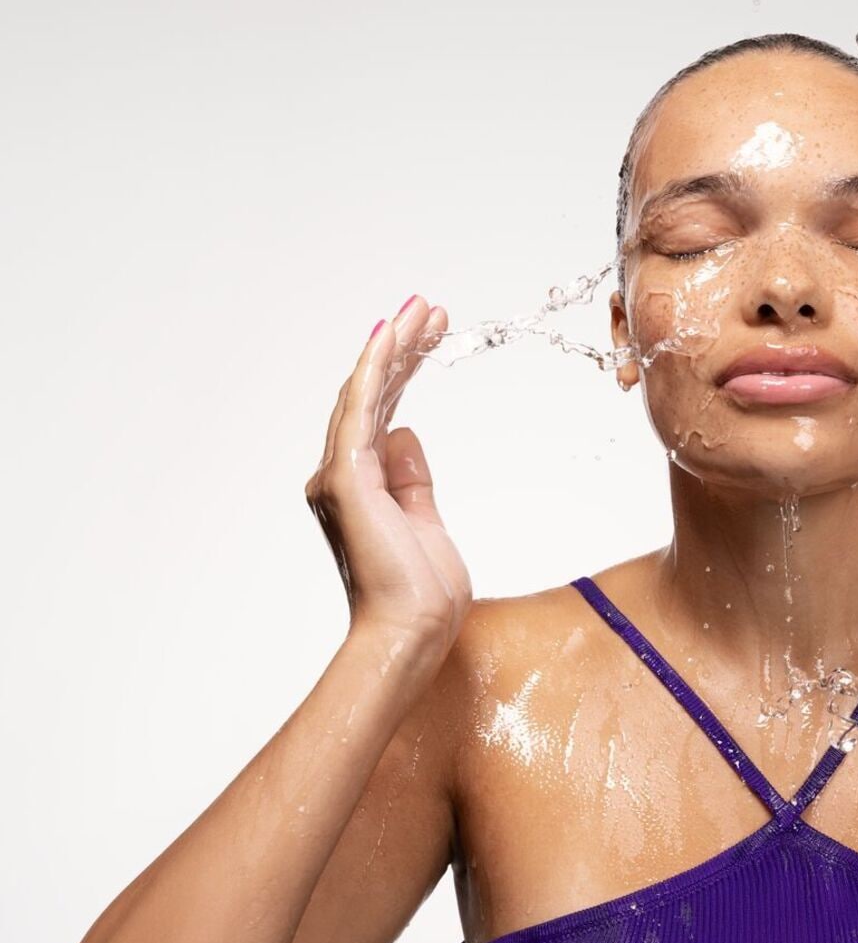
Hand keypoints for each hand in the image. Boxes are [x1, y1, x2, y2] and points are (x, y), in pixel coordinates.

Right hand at [305, 295, 472, 649]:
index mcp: (359, 488)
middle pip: (372, 396)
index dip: (404, 371)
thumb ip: (412, 481)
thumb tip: (406, 433)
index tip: (432, 335)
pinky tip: (391, 337)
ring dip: (394, 348)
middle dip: (402, 349)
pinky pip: (360, 411)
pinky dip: (374, 371)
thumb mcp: (426, 523)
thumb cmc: (421, 595)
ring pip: (365, 395)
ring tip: (423, 310)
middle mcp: (339, 477)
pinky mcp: (347, 478)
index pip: (382, 413)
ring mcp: (339, 476)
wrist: (410, 632)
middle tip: (432, 310)